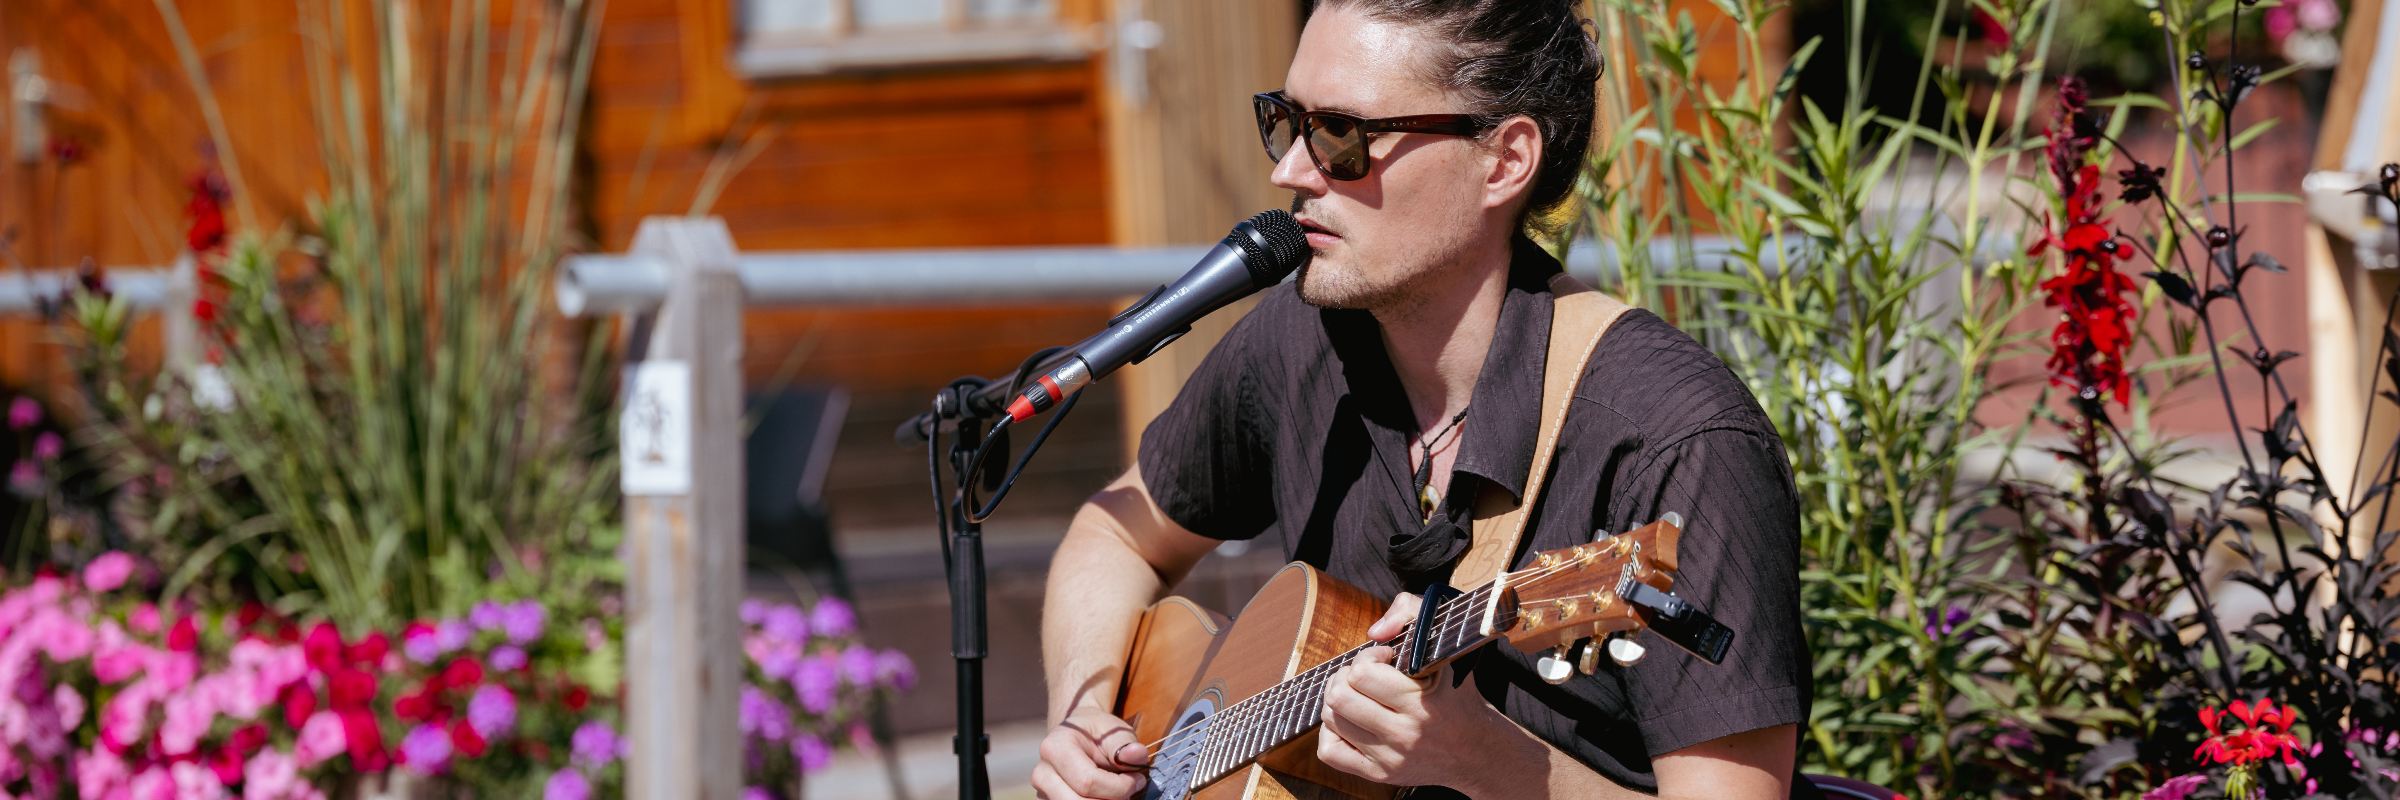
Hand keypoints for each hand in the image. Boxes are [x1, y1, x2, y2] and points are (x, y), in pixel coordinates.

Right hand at [1032, 704, 1150, 799]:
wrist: (1078, 736)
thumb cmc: (1098, 733)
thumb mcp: (1115, 731)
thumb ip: (1126, 745)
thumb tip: (1137, 755)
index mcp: (1055, 748)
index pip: (1088, 781)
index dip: (1119, 787)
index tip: (1138, 780)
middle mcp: (1042, 773)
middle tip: (1130, 791)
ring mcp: (1041, 792)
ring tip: (1117, 793)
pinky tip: (1104, 797)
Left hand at [1317, 593, 1533, 791]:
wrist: (1477, 751)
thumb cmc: (1458, 695)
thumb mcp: (1447, 647)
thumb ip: (1411, 614)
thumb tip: (1376, 632)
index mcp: (1422, 702)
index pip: (1363, 674)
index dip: (1368, 657)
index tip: (1385, 658)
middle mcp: (1405, 734)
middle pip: (1340, 696)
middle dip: (1346, 676)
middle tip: (1365, 676)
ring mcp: (1390, 758)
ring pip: (1332, 719)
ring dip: (1339, 700)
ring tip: (1359, 695)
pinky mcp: (1379, 775)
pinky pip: (1330, 751)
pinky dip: (1333, 731)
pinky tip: (1352, 721)